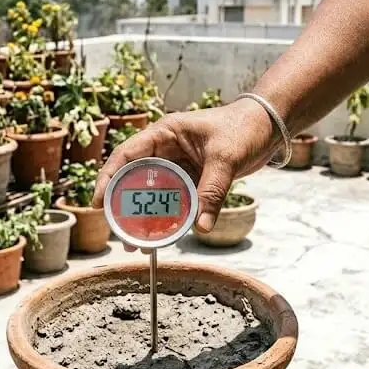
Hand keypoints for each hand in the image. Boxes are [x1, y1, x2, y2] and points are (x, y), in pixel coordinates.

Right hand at [93, 98, 280, 250]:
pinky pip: (175, 200)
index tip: (98, 203)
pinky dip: (170, 217)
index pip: (126, 155)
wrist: (270, 126)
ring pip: (154, 193)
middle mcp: (166, 149)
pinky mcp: (193, 177)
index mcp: (164, 133)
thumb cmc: (245, 128)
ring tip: (140, 243)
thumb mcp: (226, 159)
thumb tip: (200, 228)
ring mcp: (178, 164)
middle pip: (135, 179)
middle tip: (121, 234)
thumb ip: (211, 192)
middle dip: (125, 207)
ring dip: (147, 217)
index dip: (108, 178)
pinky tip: (165, 235)